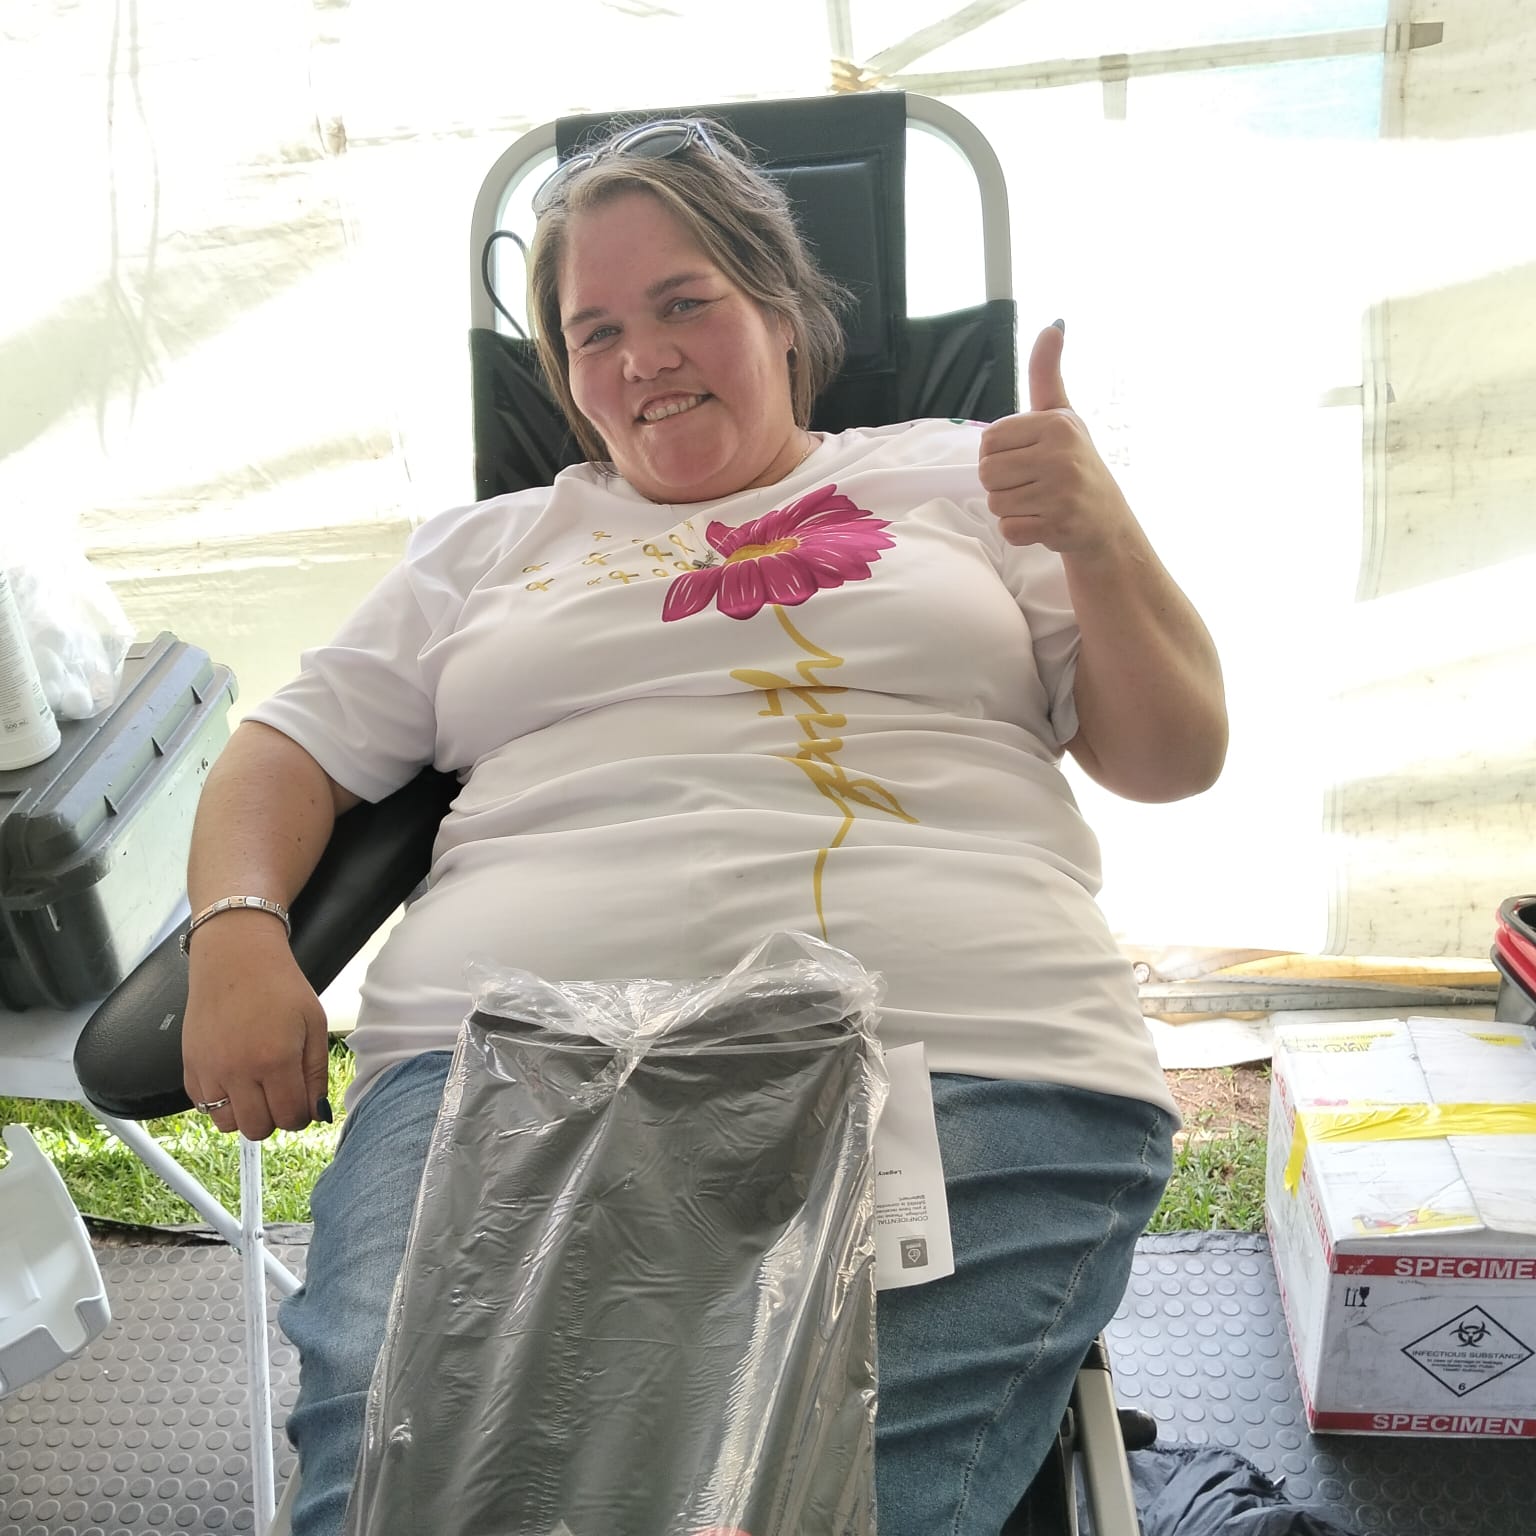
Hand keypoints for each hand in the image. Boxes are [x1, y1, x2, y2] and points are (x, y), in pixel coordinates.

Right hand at [182, 918, 331, 1139]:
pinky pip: (203, 1107)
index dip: (302, 1116)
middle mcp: (237, 1071)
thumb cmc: (280, 986)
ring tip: (258, 1088)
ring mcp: (209, 1070)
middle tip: (282, 1094)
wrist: (235, 958)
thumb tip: (316, 1113)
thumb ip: (316, 1073)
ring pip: (228, 1124)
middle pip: (258, 1128)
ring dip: (246, 1114)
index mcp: (274, 1060)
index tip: (304, 1102)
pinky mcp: (189, 1066)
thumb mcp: (314, 1024)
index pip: (290, 1117)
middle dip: (276, 1118)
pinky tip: (235, 1080)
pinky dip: (221, 1103)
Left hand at [978, 322, 1135, 560]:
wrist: (1108, 520)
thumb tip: (1053, 325)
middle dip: (1003, 483)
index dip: (999, 454)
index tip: (1026, 458)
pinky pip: (1009, 530)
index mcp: (1057, 423)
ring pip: (996, 503)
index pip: (988, 441)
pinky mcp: (1058, 525)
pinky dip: (1020, 531)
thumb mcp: (1063, 415)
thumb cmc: (1076, 463)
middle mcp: (1061, 454)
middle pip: (986, 472)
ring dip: (1012, 507)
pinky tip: (1044, 521)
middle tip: (1032, 483)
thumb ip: (1047, 374)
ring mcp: (1061, 492)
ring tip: (1040, 501)